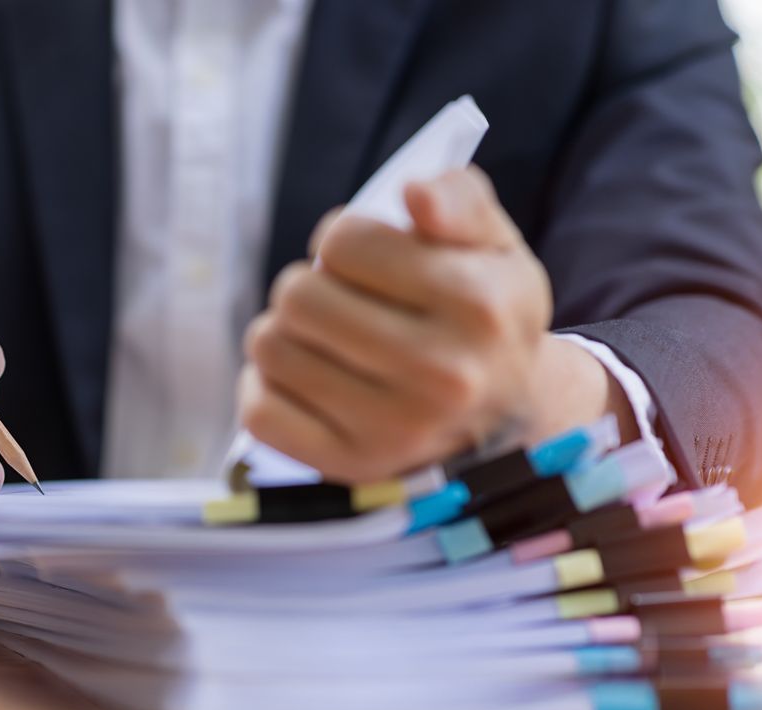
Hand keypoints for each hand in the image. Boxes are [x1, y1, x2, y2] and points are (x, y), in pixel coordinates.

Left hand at [239, 167, 619, 481]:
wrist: (503, 415)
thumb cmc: (483, 313)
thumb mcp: (494, 245)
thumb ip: (458, 199)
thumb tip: (412, 192)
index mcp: (479, 306)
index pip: (344, 240)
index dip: (344, 239)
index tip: (366, 259)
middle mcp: (441, 373)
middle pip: (298, 296)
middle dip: (308, 286)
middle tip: (337, 300)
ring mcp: (394, 427)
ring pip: (270, 348)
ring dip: (283, 334)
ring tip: (323, 339)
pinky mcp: (350, 465)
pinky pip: (259, 412)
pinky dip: (264, 388)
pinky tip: (303, 379)